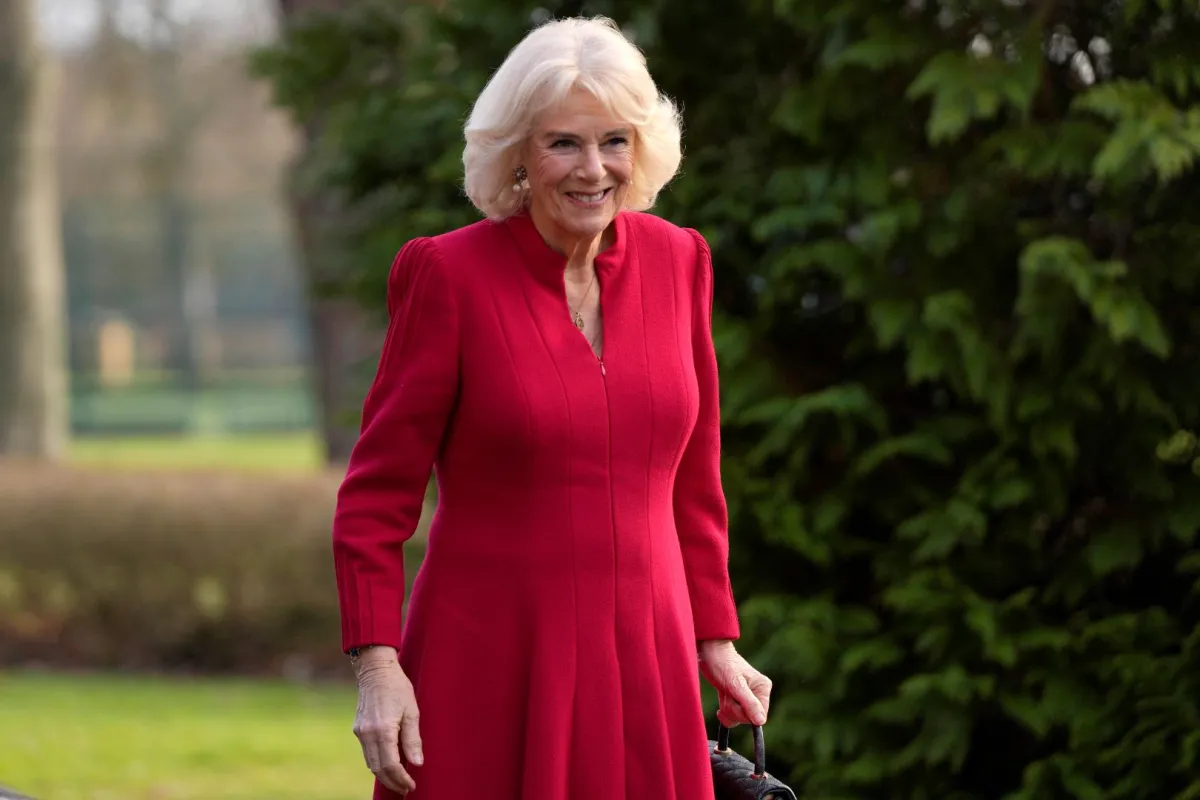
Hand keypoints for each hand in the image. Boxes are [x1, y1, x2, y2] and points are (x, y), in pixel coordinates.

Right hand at [352, 647, 422, 794]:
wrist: (376, 670)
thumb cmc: (398, 688)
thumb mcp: (412, 712)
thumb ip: (413, 739)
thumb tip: (417, 763)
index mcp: (383, 730)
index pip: (391, 765)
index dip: (401, 778)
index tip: (412, 785)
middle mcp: (368, 734)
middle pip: (378, 768)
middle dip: (392, 782)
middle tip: (406, 789)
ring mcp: (360, 732)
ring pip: (370, 763)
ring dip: (384, 775)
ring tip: (399, 781)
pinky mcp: (358, 729)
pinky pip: (367, 753)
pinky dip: (377, 763)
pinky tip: (388, 765)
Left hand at [698, 640, 771, 727]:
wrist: (710, 653)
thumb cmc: (723, 664)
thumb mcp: (735, 685)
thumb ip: (749, 703)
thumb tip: (761, 721)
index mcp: (763, 688)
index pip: (759, 716)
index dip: (744, 713)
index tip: (734, 699)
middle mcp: (758, 693)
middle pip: (748, 718)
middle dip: (733, 709)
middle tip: (727, 693)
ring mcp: (747, 697)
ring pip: (739, 718)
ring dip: (727, 708)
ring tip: (724, 692)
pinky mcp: (737, 699)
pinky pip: (733, 717)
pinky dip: (725, 712)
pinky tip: (721, 701)